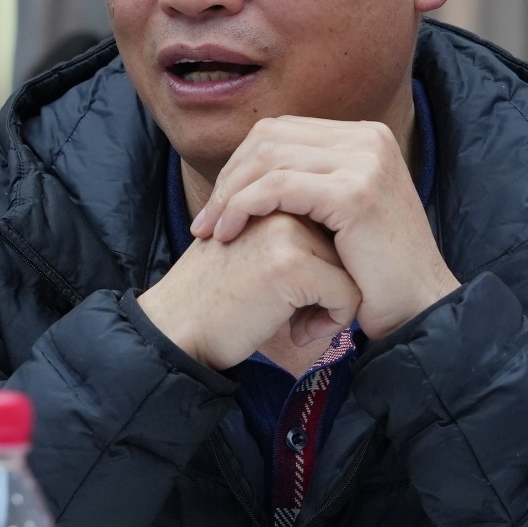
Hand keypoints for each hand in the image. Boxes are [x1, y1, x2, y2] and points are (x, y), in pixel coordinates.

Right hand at [136, 213, 363, 370]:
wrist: (175, 331)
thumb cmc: (216, 300)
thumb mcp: (254, 249)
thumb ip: (294, 233)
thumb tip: (347, 241)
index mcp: (271, 193)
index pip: (333, 225)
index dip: (326, 266)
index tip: (299, 296)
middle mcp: (280, 204)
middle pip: (346, 246)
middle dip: (333, 283)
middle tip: (298, 311)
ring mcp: (286, 230)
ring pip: (352, 269)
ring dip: (335, 303)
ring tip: (298, 320)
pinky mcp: (291, 264)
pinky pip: (347, 295)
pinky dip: (334, 321)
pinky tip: (297, 333)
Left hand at [186, 116, 458, 336]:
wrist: (417, 308)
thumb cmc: (375, 273)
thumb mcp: (341, 213)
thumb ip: (309, 182)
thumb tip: (252, 168)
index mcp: (366, 137)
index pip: (282, 131)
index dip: (241, 164)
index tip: (219, 204)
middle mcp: (369, 139)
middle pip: (271, 137)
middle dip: (230, 177)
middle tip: (206, 220)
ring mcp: (365, 161)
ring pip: (268, 159)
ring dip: (230, 194)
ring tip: (211, 231)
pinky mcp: (355, 192)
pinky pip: (277, 187)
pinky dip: (243, 206)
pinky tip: (227, 233)